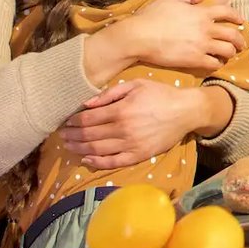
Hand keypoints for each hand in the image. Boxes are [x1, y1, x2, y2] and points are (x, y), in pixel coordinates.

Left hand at [61, 78, 208, 169]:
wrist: (186, 111)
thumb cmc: (161, 94)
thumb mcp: (136, 85)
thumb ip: (110, 94)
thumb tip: (87, 104)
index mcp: (121, 110)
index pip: (88, 119)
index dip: (73, 121)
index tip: (66, 121)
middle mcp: (123, 129)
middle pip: (88, 135)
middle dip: (72, 135)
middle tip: (62, 135)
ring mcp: (130, 144)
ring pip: (97, 149)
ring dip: (79, 148)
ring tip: (69, 146)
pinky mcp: (138, 155)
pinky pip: (113, 162)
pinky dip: (97, 162)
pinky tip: (86, 158)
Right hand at [105, 0, 247, 72]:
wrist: (139, 36)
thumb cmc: (152, 15)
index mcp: (201, 12)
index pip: (227, 12)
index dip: (236, 17)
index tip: (241, 21)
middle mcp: (205, 28)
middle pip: (233, 34)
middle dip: (240, 39)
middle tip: (241, 43)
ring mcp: (201, 45)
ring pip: (228, 50)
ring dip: (231, 53)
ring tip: (229, 55)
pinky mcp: (194, 60)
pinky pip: (214, 64)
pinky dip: (218, 64)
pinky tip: (216, 63)